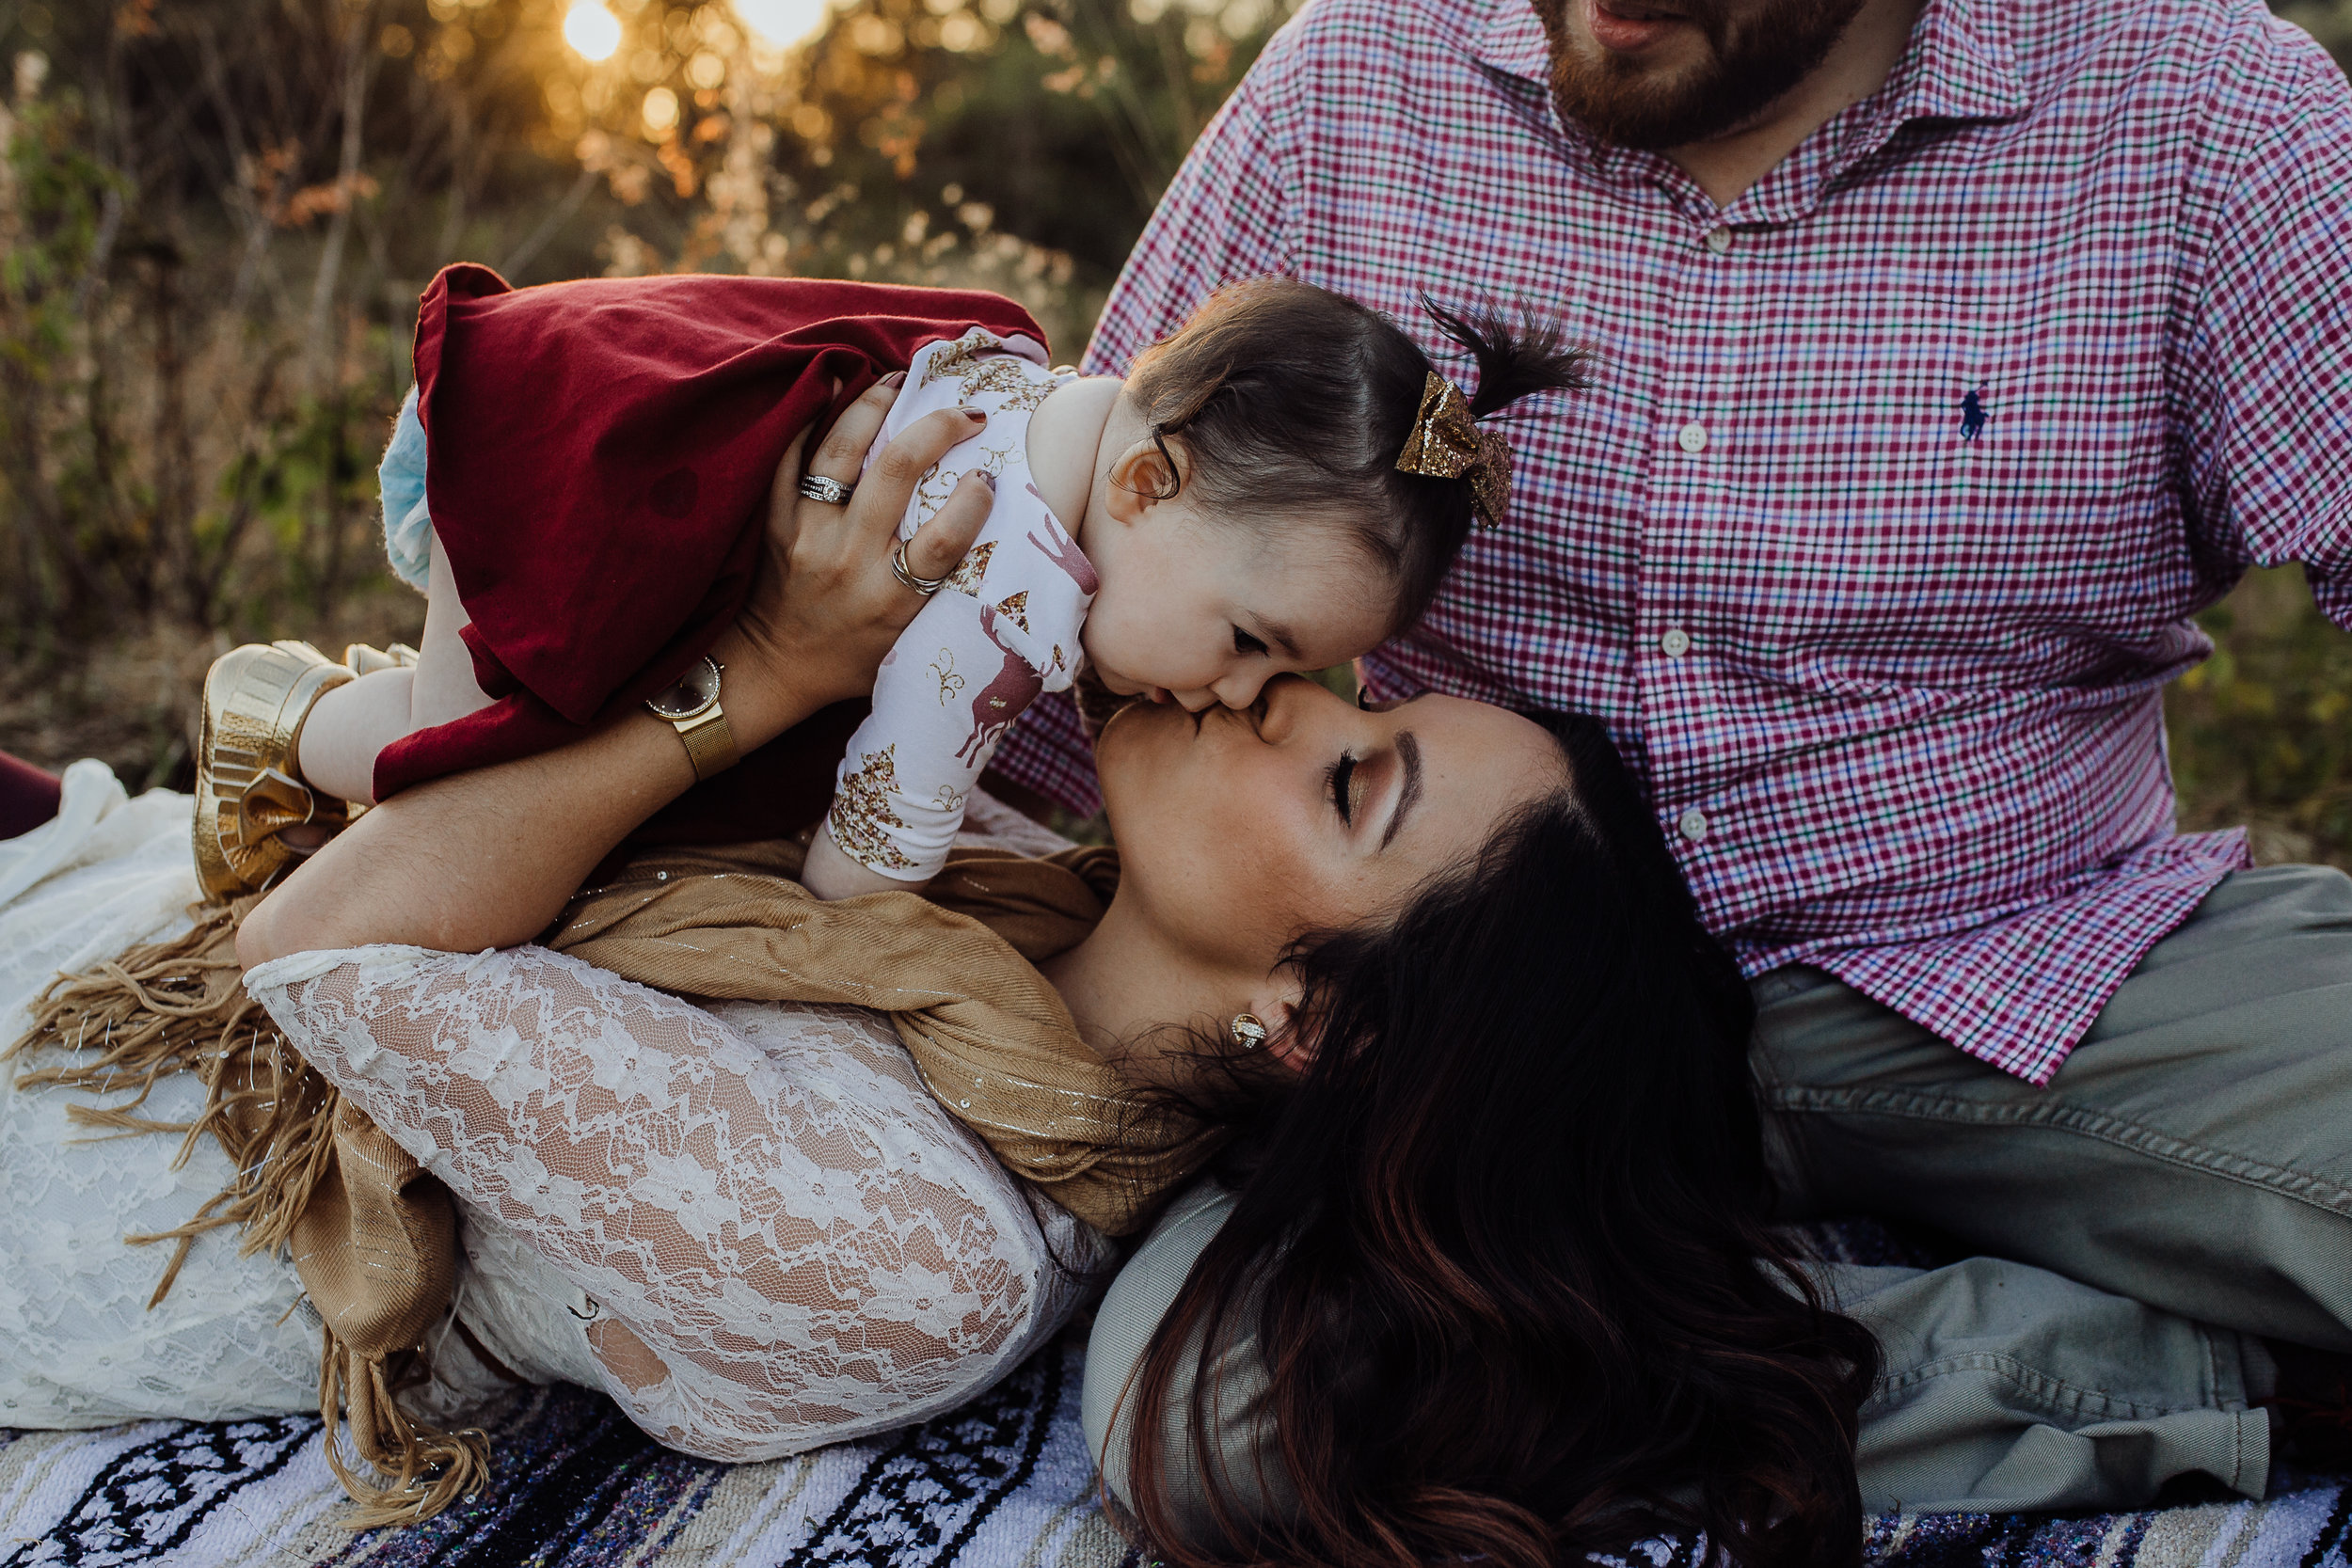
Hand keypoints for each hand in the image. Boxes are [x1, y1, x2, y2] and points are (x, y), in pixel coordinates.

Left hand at [732, 379, 994, 705]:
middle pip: (898, 473)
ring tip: (900, 382)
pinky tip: (833, 385)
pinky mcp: (774, 522)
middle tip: (966, 413)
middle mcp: (850, 560)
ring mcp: (808, 535)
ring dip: (875, 406)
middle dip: (939, 429)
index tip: (988, 475)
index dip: (972, 501)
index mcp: (892, 598)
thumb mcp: (911, 640)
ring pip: (842, 451)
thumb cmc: (853, 658)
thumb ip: (943, 591)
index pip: (943, 540)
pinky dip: (808, 419)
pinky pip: (788, 458)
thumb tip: (988, 531)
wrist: (775, 670)